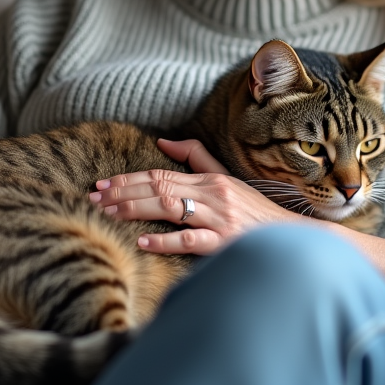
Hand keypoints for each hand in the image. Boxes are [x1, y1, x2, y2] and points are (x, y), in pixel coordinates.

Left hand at [88, 138, 303, 254]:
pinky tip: (143, 241)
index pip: (161, 174)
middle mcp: (212, 195)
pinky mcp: (224, 243)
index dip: (129, 178)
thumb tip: (163, 141)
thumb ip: (196, 157)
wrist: (291, 237)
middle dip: (123, 192)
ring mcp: (218, 219)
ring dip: (135, 210)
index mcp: (209, 180)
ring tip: (109, 213)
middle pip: (159, 187)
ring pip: (169, 208)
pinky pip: (190, 240)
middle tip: (93, 198)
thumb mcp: (226, 180)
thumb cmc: (255, 212)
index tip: (102, 184)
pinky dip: (165, 241)